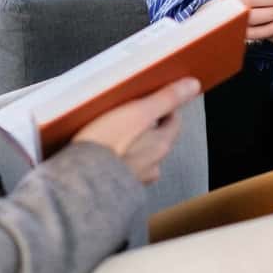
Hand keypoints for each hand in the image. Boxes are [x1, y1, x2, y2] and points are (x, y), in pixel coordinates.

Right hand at [73, 78, 200, 183]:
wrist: (81, 181)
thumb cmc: (107, 147)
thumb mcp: (138, 112)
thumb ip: (166, 99)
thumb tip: (191, 86)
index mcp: (161, 145)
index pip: (173, 121)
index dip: (166, 107)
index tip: (157, 98)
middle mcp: (152, 164)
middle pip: (157, 139)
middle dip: (147, 126)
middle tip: (131, 113)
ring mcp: (134, 177)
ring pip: (139, 155)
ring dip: (131, 145)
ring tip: (113, 133)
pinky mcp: (115, 185)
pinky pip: (121, 168)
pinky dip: (116, 160)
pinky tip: (102, 152)